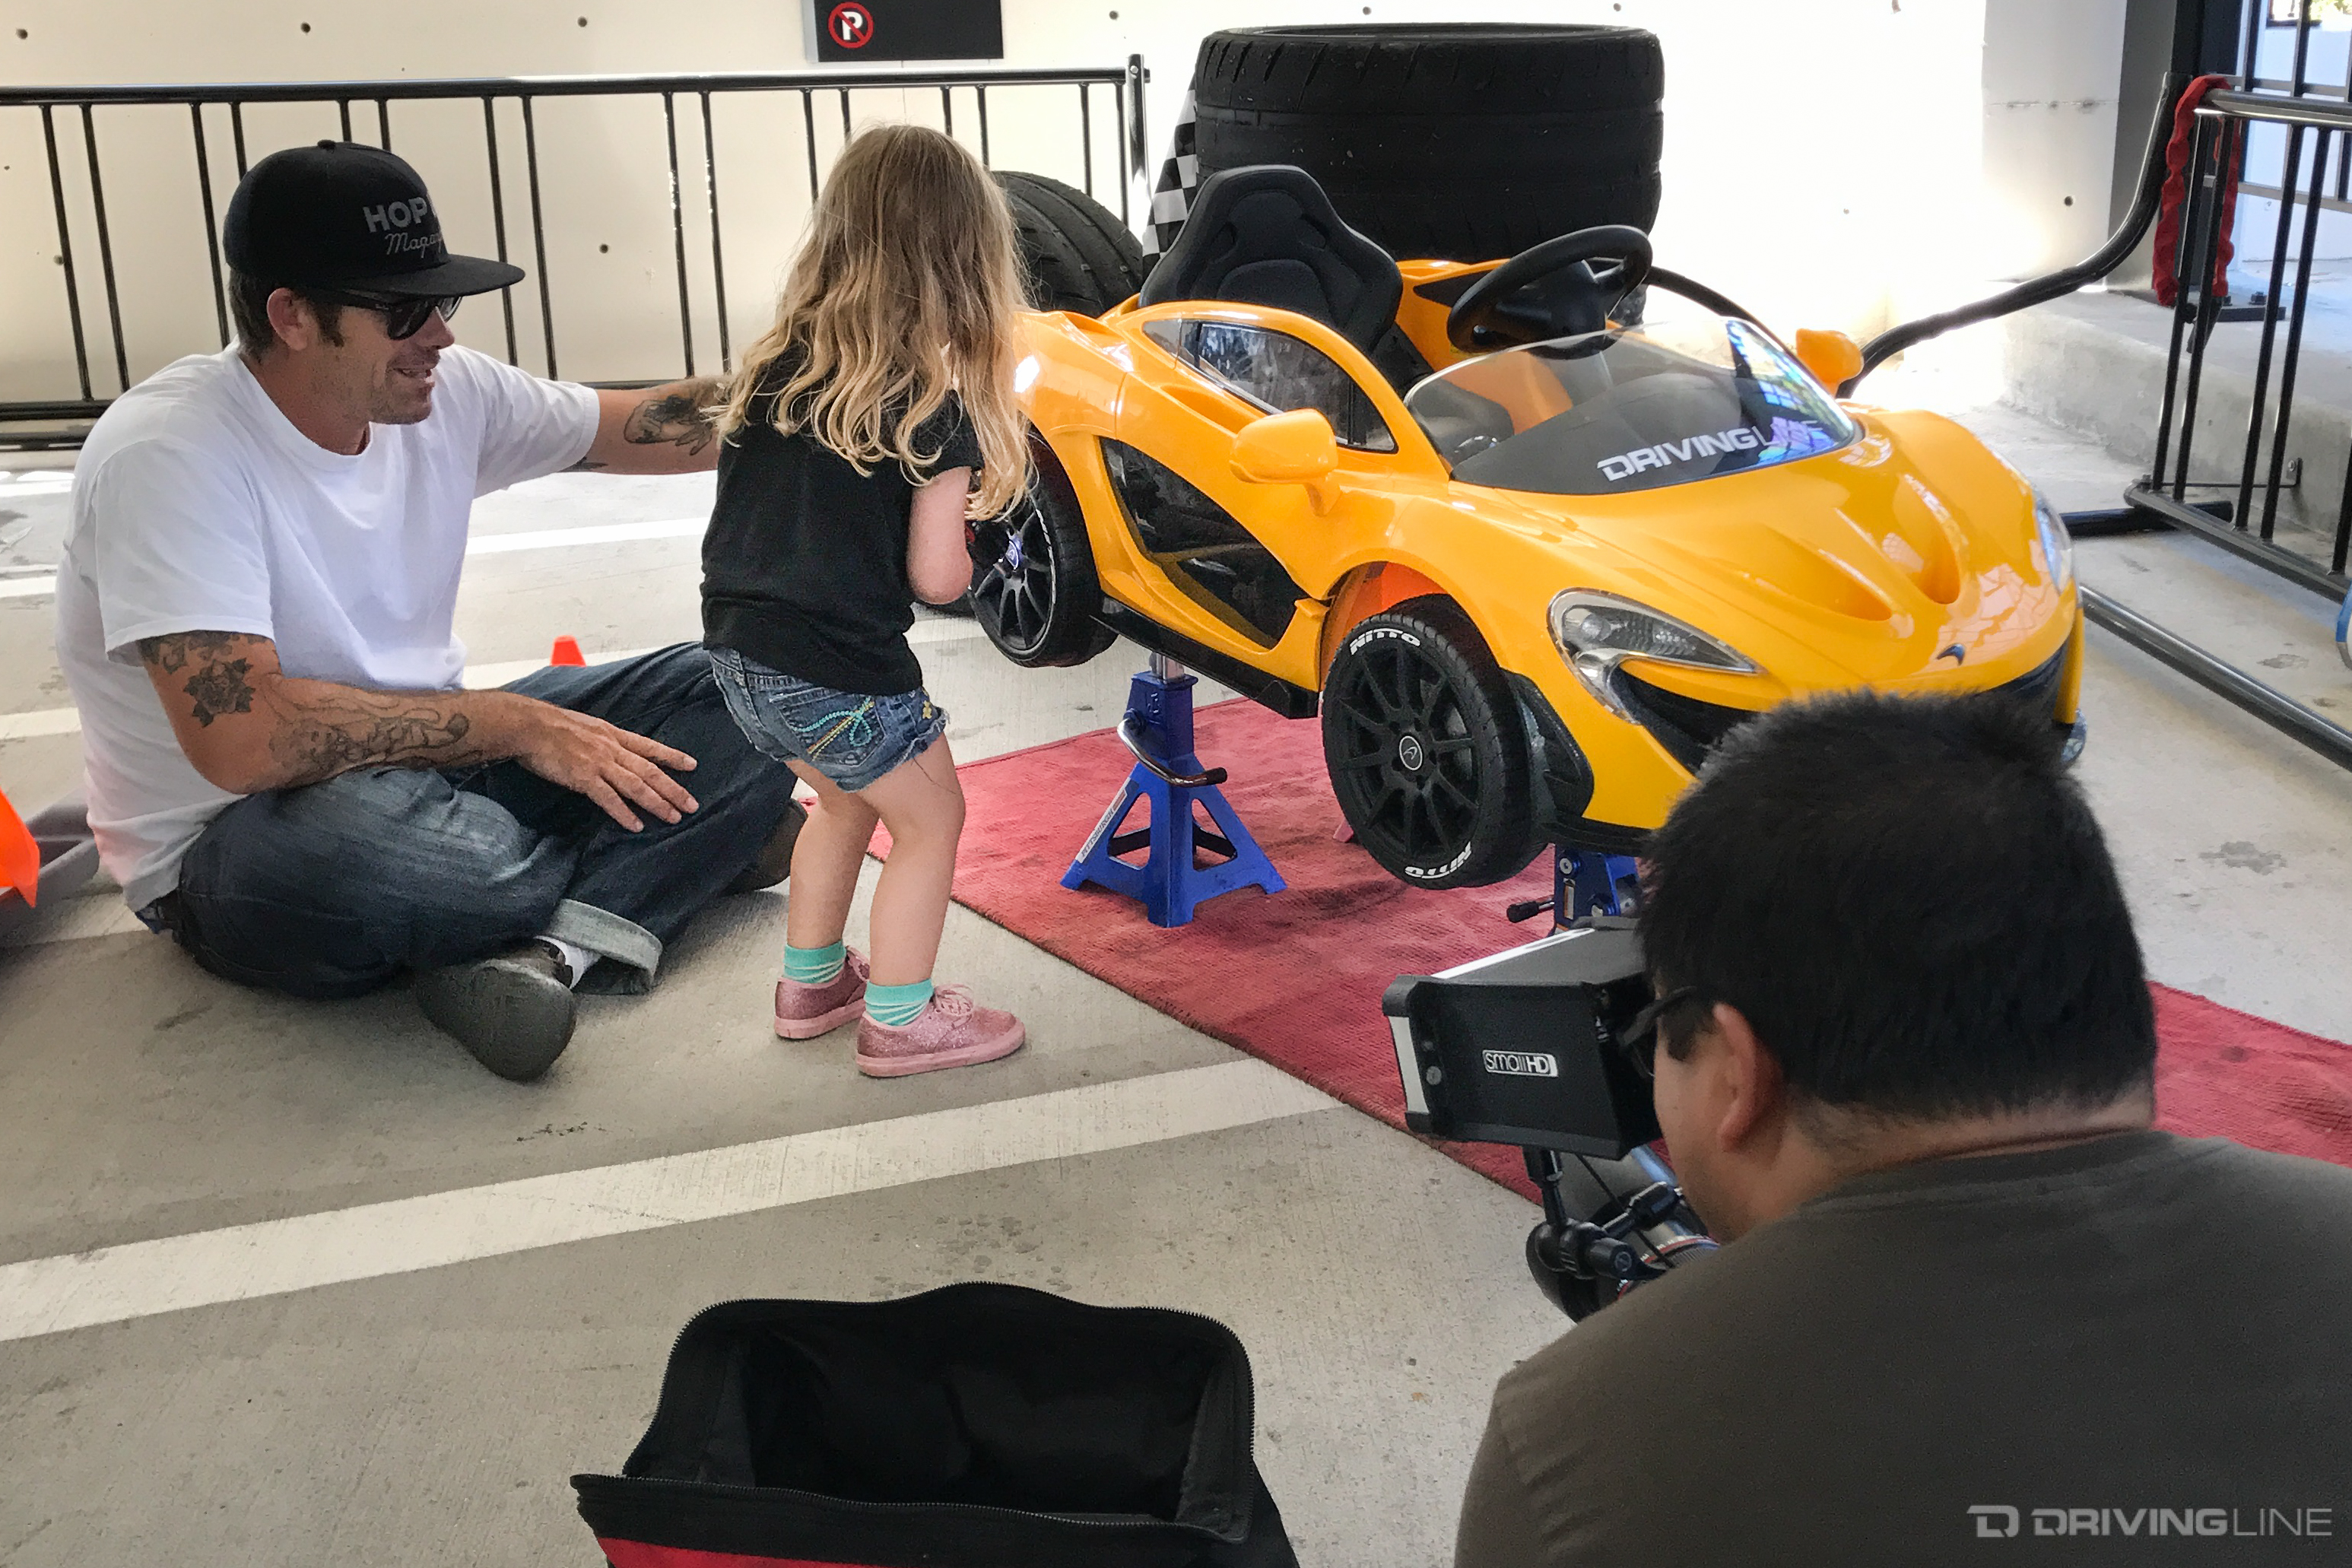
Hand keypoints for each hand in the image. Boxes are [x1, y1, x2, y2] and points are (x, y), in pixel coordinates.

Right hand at [508, 699, 698, 830]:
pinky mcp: (583, 777)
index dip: (672, 757)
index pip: (649, 747)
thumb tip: (609, 751)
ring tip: (674, 817)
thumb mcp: (585, 726)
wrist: (527, 725)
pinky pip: (609, 798)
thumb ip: (601, 740)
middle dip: (673, 789)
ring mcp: (599, 763)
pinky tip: (636, 825)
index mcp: (612, 734)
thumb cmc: (550, 726)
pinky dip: (624, 813)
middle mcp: (611, 748)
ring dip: (657, 803)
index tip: (692, 765)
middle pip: (650, 771)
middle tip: (692, 805)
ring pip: (636, 785)